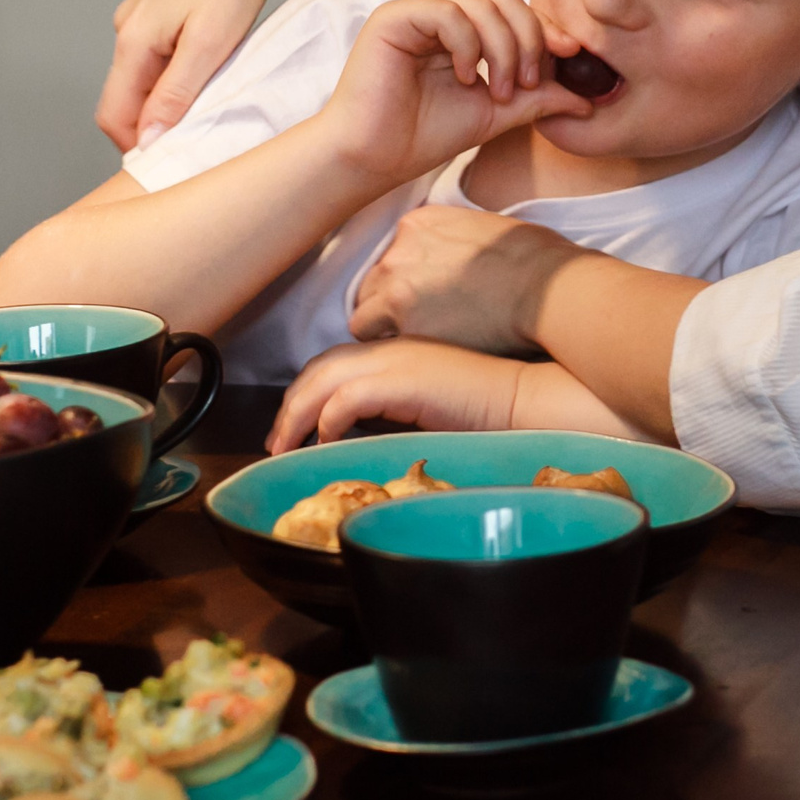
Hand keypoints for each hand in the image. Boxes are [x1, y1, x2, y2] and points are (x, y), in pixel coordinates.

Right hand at [97, 0, 279, 152]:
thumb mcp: (210, 46)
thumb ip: (175, 95)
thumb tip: (147, 140)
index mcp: (132, 40)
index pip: (113, 117)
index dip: (138, 147)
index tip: (173, 161)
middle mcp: (126, 26)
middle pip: (126, 98)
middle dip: (153, 126)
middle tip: (198, 140)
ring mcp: (142, 12)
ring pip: (144, 76)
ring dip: (168, 99)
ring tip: (210, 106)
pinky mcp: (162, 3)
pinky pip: (159, 53)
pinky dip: (177, 73)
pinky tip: (211, 72)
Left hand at [268, 338, 526, 451]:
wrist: (523, 400)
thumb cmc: (487, 411)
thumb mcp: (429, 407)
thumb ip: (394, 412)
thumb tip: (358, 439)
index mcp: (396, 353)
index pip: (333, 364)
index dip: (306, 394)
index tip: (293, 429)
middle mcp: (389, 351)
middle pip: (318, 369)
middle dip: (289, 406)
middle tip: (276, 442)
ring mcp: (395, 362)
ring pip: (322, 381)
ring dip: (296, 416)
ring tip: (285, 448)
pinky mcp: (402, 382)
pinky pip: (346, 399)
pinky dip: (327, 421)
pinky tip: (324, 443)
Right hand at [319, 0, 591, 185]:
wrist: (374, 159)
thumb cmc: (423, 136)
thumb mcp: (496, 115)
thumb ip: (537, 99)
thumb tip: (587, 99)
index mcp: (462, 32)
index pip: (513, 9)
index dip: (545, 27)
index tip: (571, 54)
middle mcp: (440, 15)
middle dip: (527, 36)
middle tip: (527, 81)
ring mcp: (416, 13)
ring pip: (480, 1)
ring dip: (503, 46)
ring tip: (498, 90)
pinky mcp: (393, 19)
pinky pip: (447, 12)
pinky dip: (467, 44)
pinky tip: (466, 77)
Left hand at [348, 206, 588, 353]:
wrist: (549, 291)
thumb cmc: (535, 260)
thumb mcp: (485, 227)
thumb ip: (452, 239)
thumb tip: (454, 255)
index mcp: (419, 223)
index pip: (391, 255)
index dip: (405, 281)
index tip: (426, 297)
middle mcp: (400, 251)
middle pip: (372, 284)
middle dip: (388, 305)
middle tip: (421, 327)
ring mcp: (398, 288)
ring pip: (363, 316)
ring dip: (384, 331)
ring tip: (417, 346)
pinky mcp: (405, 325)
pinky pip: (377, 344)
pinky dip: (392, 352)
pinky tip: (418, 360)